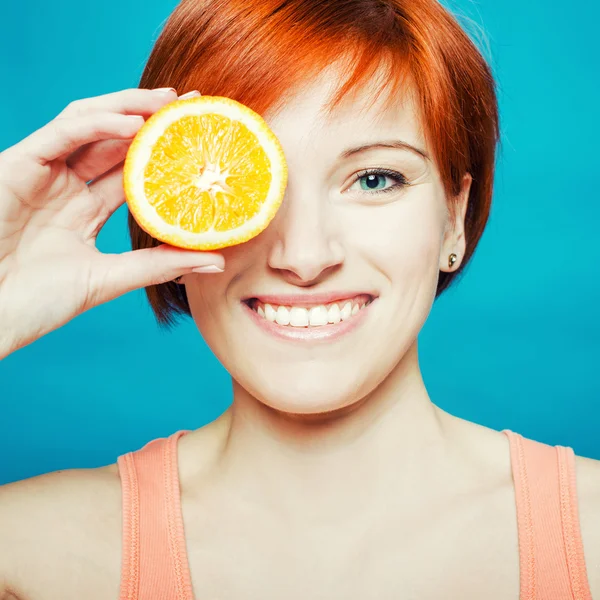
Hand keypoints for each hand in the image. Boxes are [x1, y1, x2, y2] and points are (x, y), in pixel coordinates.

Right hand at [0, 88, 224, 357]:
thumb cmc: (38, 302)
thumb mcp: (109, 278)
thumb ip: (158, 265)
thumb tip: (216, 261)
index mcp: (85, 210)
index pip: (131, 171)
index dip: (164, 154)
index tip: (201, 141)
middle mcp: (67, 186)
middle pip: (114, 141)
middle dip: (152, 119)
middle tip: (194, 107)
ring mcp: (44, 173)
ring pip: (89, 123)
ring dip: (129, 108)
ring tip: (171, 103)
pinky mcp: (19, 164)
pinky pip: (63, 133)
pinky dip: (98, 124)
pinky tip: (135, 125)